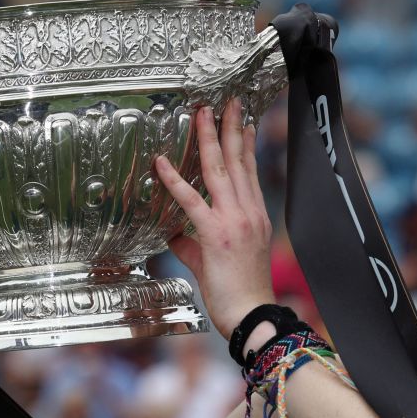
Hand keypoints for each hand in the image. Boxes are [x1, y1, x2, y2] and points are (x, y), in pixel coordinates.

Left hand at [154, 99, 275, 337]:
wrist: (252, 315)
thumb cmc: (240, 293)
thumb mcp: (215, 261)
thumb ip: (193, 243)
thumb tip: (174, 234)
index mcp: (255, 216)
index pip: (250, 172)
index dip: (246, 144)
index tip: (243, 122)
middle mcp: (248, 213)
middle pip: (239, 161)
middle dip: (232, 128)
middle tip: (227, 102)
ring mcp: (234, 221)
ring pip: (220, 171)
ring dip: (209, 139)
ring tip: (203, 113)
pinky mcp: (216, 234)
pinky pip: (191, 201)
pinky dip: (174, 180)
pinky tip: (161, 163)